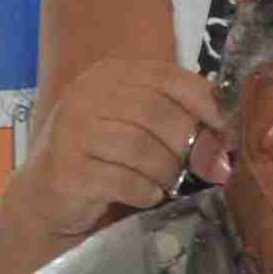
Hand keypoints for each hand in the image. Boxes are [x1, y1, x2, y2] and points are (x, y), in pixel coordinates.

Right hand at [13, 49, 231, 257]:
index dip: (204, 102)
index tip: (225, 129)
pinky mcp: (67, 170)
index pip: (166, 77)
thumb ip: (174, 120)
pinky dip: (145, 191)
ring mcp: (72, 131)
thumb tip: (225, 141)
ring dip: (166, 171)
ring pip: (141, 147)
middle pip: (156, 112)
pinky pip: (122, 180)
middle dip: (191, 143)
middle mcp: (86, 96)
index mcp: (108, 76)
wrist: (47, 197)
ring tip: (169, 183)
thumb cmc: (102, 158)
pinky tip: (147, 196)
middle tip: (209, 168)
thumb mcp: (136, 126)